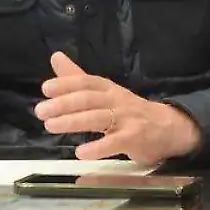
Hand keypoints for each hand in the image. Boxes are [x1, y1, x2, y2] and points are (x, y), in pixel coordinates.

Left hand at [34, 52, 201, 163]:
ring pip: (98, 118)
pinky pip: (115, 143)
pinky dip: (97, 148)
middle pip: (89, 99)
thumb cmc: (130, 110)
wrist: (169, 128)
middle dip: (64, 104)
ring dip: (73, 121)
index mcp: (108, 89)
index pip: (86, 82)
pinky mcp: (134, 139)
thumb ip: (78, 77)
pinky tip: (80, 153)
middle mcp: (117, 100)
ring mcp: (126, 119)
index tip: (46, 89)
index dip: (66, 84)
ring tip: (51, 126)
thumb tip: (55, 56)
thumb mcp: (105, 92)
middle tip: (40, 111)